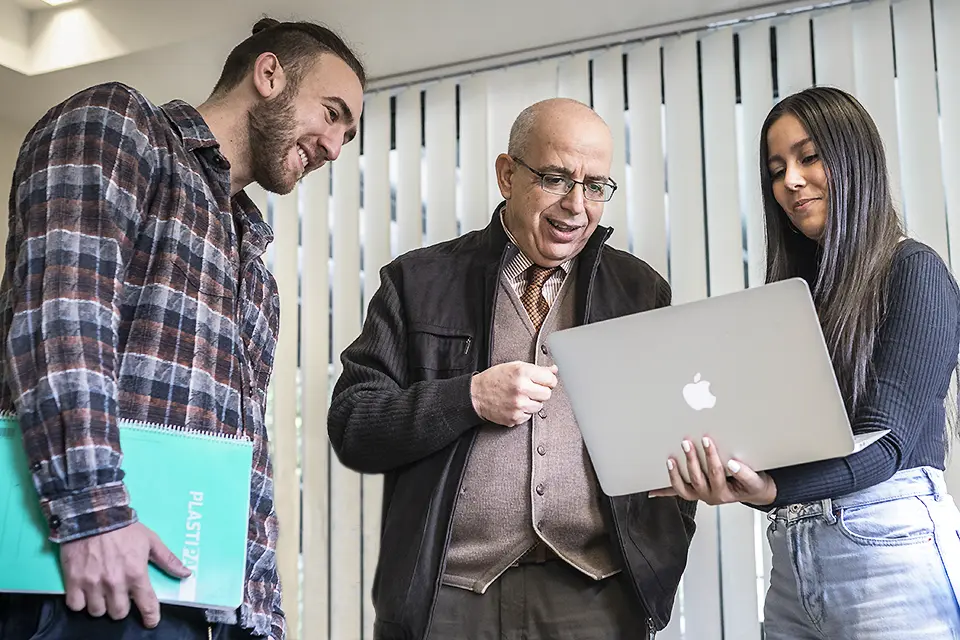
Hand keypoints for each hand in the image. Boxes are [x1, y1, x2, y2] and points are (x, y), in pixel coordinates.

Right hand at [60, 522, 190, 627]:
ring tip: (102, 593)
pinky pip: (76, 606)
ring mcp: (92, 583)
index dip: (150, 617)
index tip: (150, 621)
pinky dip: (80, 602)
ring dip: (101, 605)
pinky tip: (85, 592)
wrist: (94, 515)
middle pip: (119, 613)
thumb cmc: (125, 528)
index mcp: (136, 574)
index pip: (147, 605)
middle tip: (120, 596)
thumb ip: (168, 560)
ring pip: (97, 612)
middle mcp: (115, 583)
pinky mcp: (73, 581)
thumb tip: (186, 573)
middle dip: (121, 607)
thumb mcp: (151, 541)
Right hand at [470, 361, 558, 426]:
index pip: (550, 379)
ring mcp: (519, 405)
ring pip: (539, 406)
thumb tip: (553, 370)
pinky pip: (529, 416)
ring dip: (532, 402)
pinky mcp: (515, 417)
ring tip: (520, 396)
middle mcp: (521, 388)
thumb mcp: (514, 366)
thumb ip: (537, 369)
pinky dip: (524, 411)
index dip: (548, 380)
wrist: (476, 394)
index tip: (545, 381)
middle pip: (547, 394)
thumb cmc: (494, 379)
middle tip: (530, 389)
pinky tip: (515, 404)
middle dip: (541, 391)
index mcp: (522, 372)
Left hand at [649, 436, 777, 505]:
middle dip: (692, 460)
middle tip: (687, 442)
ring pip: (683, 488)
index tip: (708, 441)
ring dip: (675, 474)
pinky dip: (664, 492)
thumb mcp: (755, 481)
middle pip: (697, 478)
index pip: (716, 472)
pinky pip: (677, 493)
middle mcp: (710, 496)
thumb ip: (745, 474)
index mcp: (724, 493)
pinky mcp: (694, 493)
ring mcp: (700, 495)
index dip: (711, 457)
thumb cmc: (752, 485)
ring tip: (670, 459)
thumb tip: (732, 464)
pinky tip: (652, 491)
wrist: (753, 492)